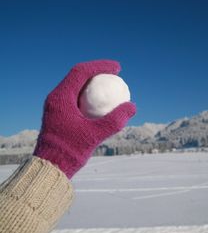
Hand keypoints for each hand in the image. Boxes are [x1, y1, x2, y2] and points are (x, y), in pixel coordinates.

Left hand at [33, 60, 135, 177]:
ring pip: (76, 86)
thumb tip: (132, 106)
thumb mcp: (94, 135)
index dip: (100, 66)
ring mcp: (56, 106)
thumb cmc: (69, 151)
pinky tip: (101, 103)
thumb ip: (114, 121)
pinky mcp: (59, 114)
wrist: (50, 167)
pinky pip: (76, 98)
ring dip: (93, 83)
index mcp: (60, 97)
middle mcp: (56, 98)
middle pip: (78, 76)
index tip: (117, 68)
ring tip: (110, 85)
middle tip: (115, 74)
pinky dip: (89, 96)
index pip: (81, 72)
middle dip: (97, 72)